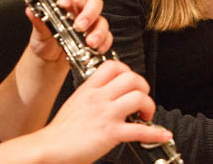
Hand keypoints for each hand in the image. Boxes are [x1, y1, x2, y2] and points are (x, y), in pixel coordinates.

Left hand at [25, 0, 111, 63]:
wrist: (48, 61)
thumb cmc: (44, 41)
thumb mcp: (38, 32)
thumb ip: (38, 21)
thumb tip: (31, 10)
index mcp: (63, 2)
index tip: (63, 2)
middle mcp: (78, 9)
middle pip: (93, 1)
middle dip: (89, 13)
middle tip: (79, 26)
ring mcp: (89, 23)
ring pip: (102, 19)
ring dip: (98, 31)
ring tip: (89, 43)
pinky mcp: (96, 37)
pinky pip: (107, 36)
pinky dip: (104, 43)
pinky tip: (96, 49)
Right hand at [45, 61, 172, 162]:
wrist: (49, 147)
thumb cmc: (60, 131)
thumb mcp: (74, 103)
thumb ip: (90, 96)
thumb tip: (106, 97)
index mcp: (89, 89)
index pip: (113, 66)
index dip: (128, 71)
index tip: (131, 82)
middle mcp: (99, 98)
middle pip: (131, 78)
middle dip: (143, 87)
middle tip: (142, 99)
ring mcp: (106, 114)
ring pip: (139, 98)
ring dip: (149, 107)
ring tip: (146, 116)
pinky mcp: (111, 133)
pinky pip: (140, 130)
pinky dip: (156, 132)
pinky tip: (163, 134)